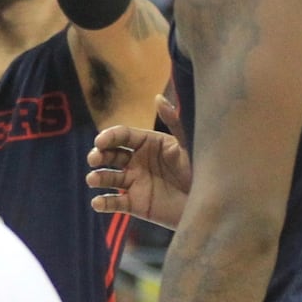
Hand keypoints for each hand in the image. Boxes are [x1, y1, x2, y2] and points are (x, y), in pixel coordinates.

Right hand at [86, 96, 191, 228]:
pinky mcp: (135, 204)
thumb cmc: (201, 171)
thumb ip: (173, 122)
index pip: (123, 136)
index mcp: (148, 143)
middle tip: (94, 159)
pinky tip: (98, 203)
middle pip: (111, 155)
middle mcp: (138, 161)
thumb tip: (157, 97)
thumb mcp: (187, 146)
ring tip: (93, 179)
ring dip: (97, 177)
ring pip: (108, 177)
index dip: (109, 137)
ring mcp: (135, 182)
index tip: (101, 141)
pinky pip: (114, 203)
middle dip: (98, 155)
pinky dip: (103, 203)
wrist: (208, 204)